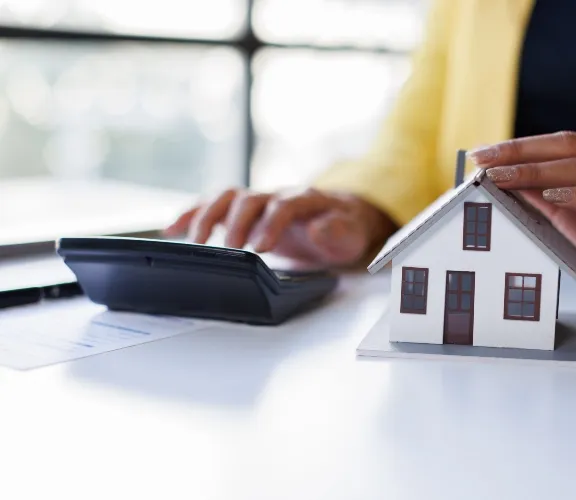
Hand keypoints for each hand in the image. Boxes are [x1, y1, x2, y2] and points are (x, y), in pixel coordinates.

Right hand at [165, 188, 395, 266]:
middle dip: (237, 223)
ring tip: (195, 243)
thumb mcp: (351, 235)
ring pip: (226, 198)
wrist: (339, 219)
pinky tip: (172, 230)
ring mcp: (257, 201)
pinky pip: (212, 206)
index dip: (271, 224)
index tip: (261, 248)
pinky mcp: (242, 211)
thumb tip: (318, 228)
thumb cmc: (343, 229)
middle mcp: (276, 195)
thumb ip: (338, 231)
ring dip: (207, 217)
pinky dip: (191, 215)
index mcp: (305, 199)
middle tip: (230, 250)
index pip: (285, 205)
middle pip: (250, 199)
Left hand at [468, 131, 575, 303]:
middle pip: (568, 146)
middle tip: (484, 161)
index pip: (557, 142)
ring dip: (539, 173)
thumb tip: (499, 178)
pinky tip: (553, 195)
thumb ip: (540, 194)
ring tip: (505, 178)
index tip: (480, 154)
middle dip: (520, 154)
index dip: (517, 146)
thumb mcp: (568, 213)